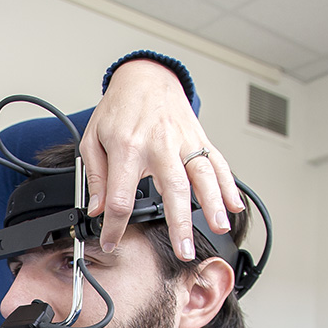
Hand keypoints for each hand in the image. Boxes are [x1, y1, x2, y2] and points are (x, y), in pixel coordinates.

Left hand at [81, 59, 242, 257]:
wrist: (145, 77)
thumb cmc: (119, 108)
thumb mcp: (93, 139)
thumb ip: (95, 176)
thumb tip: (97, 208)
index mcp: (128, 148)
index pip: (122, 197)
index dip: (116, 225)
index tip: (113, 242)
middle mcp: (160, 145)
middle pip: (173, 190)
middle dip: (180, 224)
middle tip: (184, 250)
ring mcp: (183, 141)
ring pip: (203, 176)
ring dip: (214, 204)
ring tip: (219, 227)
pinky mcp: (199, 139)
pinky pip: (217, 163)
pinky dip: (229, 185)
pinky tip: (234, 205)